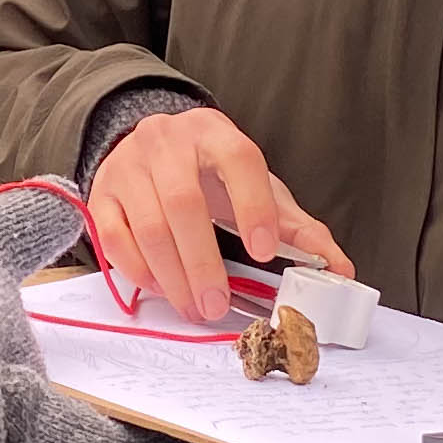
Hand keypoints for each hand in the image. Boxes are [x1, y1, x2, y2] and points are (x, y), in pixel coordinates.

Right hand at [88, 108, 353, 322]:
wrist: (152, 146)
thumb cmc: (212, 174)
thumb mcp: (257, 188)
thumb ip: (297, 228)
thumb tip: (340, 269)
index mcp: (215, 134)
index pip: (238, 160)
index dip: (253, 205)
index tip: (265, 251)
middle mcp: (167, 142)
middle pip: (184, 202)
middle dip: (203, 262)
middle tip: (218, 305)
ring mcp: (129, 165)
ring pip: (148, 226)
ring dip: (173, 277)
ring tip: (195, 308)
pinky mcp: (102, 193)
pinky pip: (113, 237)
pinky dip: (139, 271)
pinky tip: (162, 290)